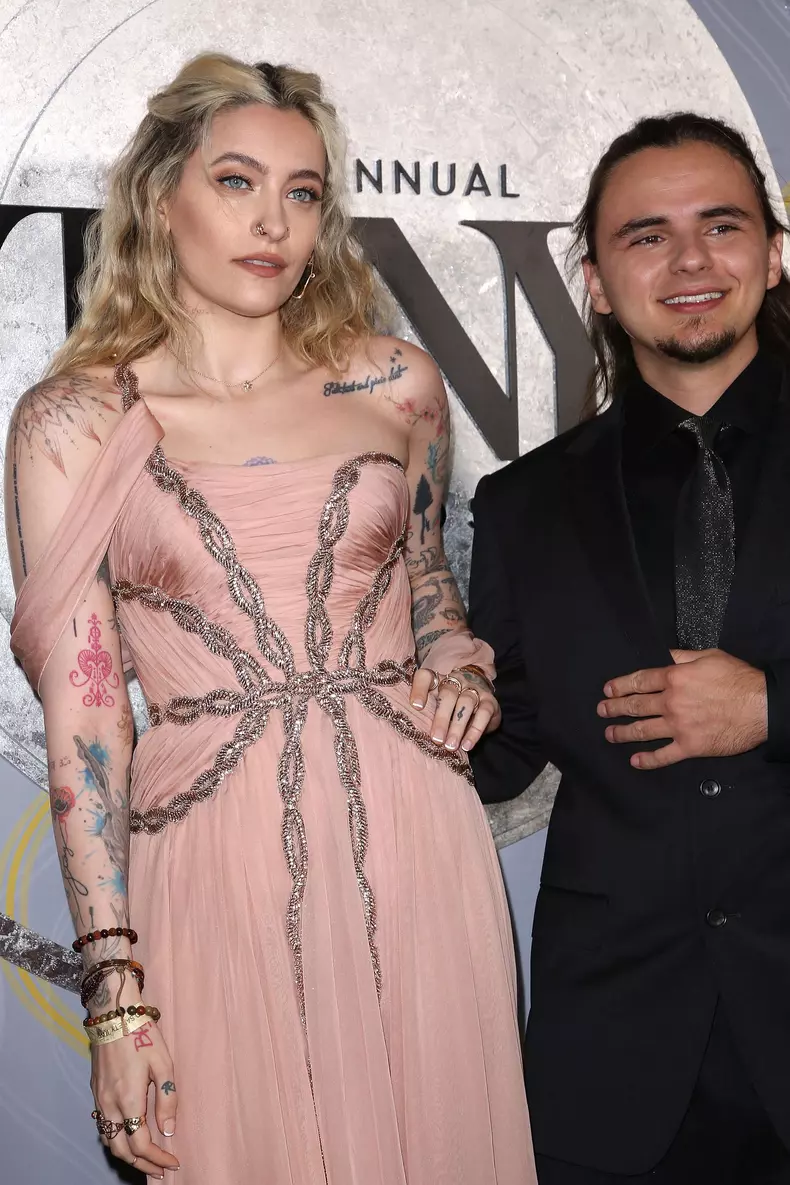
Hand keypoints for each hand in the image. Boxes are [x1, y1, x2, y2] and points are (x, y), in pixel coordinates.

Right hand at [91, 1020, 179, 1177]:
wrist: (113, 1014)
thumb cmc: (142, 1034)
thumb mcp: (163, 1063)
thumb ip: (167, 1098)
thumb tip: (168, 1131)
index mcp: (128, 1100)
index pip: (141, 1144)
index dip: (158, 1158)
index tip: (173, 1162)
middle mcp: (109, 1105)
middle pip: (121, 1149)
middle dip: (141, 1164)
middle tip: (160, 1169)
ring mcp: (99, 1099)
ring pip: (109, 1140)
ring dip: (127, 1154)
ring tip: (146, 1158)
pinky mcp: (96, 1092)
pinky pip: (103, 1126)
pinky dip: (116, 1138)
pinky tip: (129, 1135)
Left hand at [410, 667, 500, 751]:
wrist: (477, 694)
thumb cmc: (448, 704)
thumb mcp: (435, 703)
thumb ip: (425, 711)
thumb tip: (412, 730)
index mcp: (438, 679)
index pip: (425, 677)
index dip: (419, 690)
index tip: (416, 707)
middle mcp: (457, 680)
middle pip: (448, 694)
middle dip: (441, 718)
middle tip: (436, 739)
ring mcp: (474, 689)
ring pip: (466, 703)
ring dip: (458, 726)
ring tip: (451, 746)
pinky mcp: (489, 701)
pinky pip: (484, 713)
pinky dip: (476, 730)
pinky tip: (467, 745)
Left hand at [597, 648, 766, 769]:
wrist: (762, 706)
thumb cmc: (739, 679)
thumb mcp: (709, 656)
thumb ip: (683, 656)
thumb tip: (664, 654)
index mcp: (675, 678)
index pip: (639, 681)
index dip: (620, 686)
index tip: (608, 690)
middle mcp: (671, 702)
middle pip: (635, 705)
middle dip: (614, 708)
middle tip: (602, 711)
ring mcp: (679, 726)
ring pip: (643, 730)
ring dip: (622, 733)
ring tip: (609, 733)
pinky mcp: (690, 747)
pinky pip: (663, 756)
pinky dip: (647, 760)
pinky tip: (635, 761)